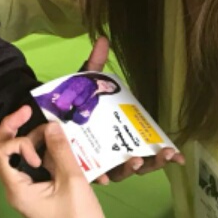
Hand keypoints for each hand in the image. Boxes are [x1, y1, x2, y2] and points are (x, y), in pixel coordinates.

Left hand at [0, 106, 112, 217]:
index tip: (41, 138)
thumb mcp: (73, 181)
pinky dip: (49, 155)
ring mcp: (28, 191)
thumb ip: (60, 150)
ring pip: (24, 157)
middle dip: (17, 128)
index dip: (15, 135)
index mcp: (17, 189)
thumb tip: (51, 124)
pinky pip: (38, 167)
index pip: (0, 152)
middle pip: (6, 151)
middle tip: (30, 111)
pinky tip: (66, 150)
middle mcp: (17, 189)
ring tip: (60, 136)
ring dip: (39, 142)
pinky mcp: (40, 192)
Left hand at [81, 37, 184, 184]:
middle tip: (163, 154)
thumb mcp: (84, 87)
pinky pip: (90, 176)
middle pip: (138, 164)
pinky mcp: (79, 169)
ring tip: (136, 160)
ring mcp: (97, 164)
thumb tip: (102, 39)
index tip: (177, 155)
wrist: (41, 116)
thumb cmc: (69, 104)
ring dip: (129, 169)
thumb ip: (94, 67)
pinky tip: (103, 178)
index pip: (147, 149)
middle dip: (153, 162)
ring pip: (118, 173)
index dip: (163, 154)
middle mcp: (112, 154)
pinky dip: (99, 177)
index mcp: (120, 137)